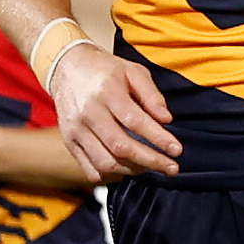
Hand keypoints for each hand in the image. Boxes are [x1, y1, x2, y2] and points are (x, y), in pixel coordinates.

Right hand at [49, 43, 178, 181]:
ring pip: (106, 163)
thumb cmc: (104, 70)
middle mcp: (88, 113)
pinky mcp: (70, 143)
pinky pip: (91, 170)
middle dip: (151, 161)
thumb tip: (166, 119)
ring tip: (150, 166)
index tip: (177, 150)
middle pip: (121, 147)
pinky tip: (127, 168)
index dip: (159, 139)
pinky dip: (112, 176)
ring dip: (134, 170)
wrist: (66, 68)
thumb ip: (151, 94)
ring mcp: (76, 130)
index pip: (135, 122)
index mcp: (106, 91)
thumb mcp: (132, 71)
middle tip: (171, 167)